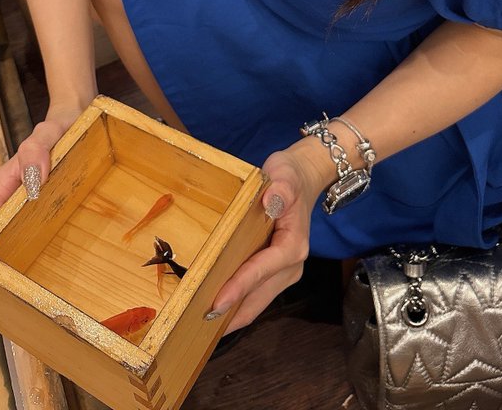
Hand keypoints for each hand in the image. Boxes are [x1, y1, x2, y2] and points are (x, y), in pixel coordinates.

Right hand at [0, 104, 84, 306]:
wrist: (75, 117)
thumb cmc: (60, 127)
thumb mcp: (47, 135)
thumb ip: (36, 152)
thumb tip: (31, 182)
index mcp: (3, 185)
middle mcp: (8, 197)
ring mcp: (22, 202)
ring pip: (5, 238)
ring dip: (0, 264)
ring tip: (2, 298)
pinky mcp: (39, 205)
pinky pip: (26, 232)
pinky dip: (20, 253)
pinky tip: (30, 272)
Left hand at [207, 145, 323, 334]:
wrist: (302, 179)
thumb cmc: (291, 176)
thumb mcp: (285, 173)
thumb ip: (281, 188)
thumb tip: (271, 201)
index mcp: (293, 245)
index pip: (262, 269)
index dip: (239, 286)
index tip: (217, 302)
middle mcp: (292, 264)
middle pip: (259, 296)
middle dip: (232, 313)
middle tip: (199, 326)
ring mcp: (285, 272)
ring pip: (257, 301)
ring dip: (234, 314)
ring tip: (203, 327)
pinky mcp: (276, 272)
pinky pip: (256, 295)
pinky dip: (238, 305)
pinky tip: (219, 313)